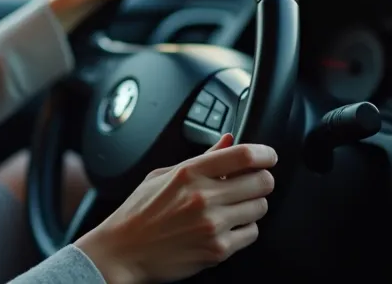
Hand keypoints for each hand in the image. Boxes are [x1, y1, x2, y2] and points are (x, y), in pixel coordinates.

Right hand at [74, 134, 275, 283]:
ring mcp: (212, 225)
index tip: (268, 156)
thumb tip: (228, 140)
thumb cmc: (139, 213)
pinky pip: (251, 233)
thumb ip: (201, 159)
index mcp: (189, 174)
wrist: (123, 251)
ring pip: (260, 208)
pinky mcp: (218, 249)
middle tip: (251, 183)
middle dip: (260, 180)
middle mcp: (203, 197)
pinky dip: (243, 229)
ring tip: (232, 207)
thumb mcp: (162, 176)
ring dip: (251, 206)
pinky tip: (225, 227)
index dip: (264, 154)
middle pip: (261, 181)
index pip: (242, 155)